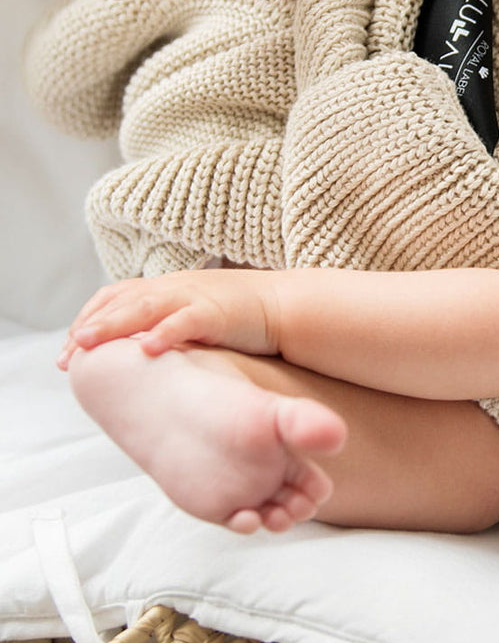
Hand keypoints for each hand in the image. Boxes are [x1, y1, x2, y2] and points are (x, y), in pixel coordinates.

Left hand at [58, 270, 279, 368]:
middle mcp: (174, 287)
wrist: (287, 307)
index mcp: (166, 288)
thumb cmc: (242, 318)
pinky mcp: (216, 312)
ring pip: (143, 307)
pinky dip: (164, 333)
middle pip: (121, 301)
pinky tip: (146, 349)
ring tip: (86, 343)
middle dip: (90, 326)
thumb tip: (136, 355)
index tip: (68, 348)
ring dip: (112, 325)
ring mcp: (194, 298)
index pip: (115, 296)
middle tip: (67, 354)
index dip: (89, 318)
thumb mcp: (194, 316)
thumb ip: (165, 326)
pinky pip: (184, 321)